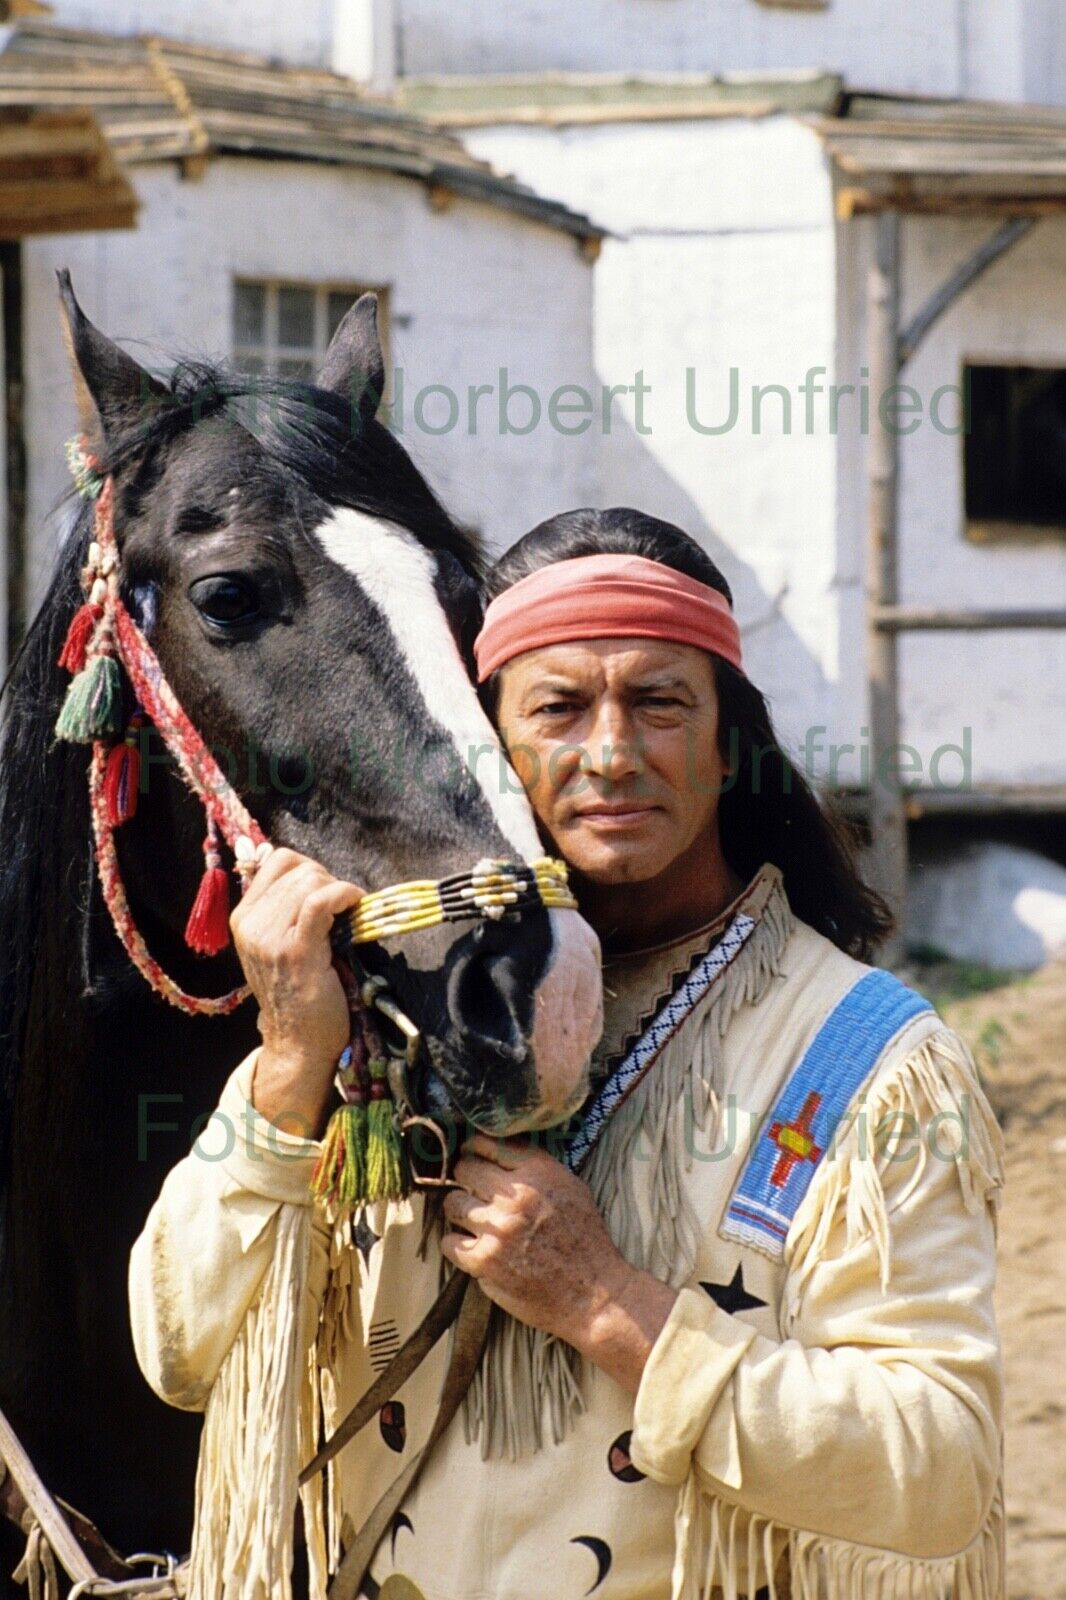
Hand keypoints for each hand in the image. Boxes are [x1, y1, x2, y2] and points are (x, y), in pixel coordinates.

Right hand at [229, 848, 363, 1136]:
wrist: (299, 1042)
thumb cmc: (299, 993)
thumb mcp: (278, 945)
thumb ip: (286, 910)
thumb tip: (317, 874)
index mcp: (242, 918)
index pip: (277, 861)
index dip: (310, 868)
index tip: (327, 889)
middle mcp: (250, 924)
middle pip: (298, 868)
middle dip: (328, 879)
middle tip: (343, 907)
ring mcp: (270, 937)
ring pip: (311, 880)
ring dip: (339, 889)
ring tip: (350, 912)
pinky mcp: (296, 950)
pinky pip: (321, 900)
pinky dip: (344, 894)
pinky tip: (356, 905)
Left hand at [441, 1134, 676, 1394]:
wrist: (593, 1295)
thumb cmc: (586, 1242)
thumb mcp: (572, 1189)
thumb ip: (537, 1168)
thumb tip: (500, 1152)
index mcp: (540, 1173)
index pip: (490, 1143)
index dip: (475, 1148)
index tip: (471, 1155)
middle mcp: (516, 1196)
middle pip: (465, 1169)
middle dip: (465, 1177)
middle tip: (470, 1189)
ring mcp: (498, 1228)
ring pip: (453, 1203)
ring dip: (460, 1211)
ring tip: (472, 1221)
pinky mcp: (484, 1261)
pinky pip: (449, 1242)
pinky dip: (457, 1245)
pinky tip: (470, 1248)